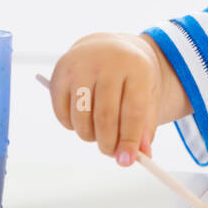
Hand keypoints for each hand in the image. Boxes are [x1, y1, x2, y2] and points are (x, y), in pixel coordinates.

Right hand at [49, 33, 159, 166]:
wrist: (109, 47)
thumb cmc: (132, 77)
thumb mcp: (148, 95)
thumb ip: (146, 126)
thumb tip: (140, 155)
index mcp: (136, 66)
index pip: (133, 111)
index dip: (130, 140)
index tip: (127, 160)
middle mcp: (107, 63)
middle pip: (105, 116)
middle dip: (108, 143)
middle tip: (111, 152)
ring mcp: (80, 66)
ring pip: (82, 118)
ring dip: (89, 136)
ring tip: (99, 133)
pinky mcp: (60, 73)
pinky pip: (62, 114)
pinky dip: (72, 126)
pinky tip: (83, 119)